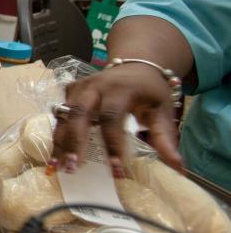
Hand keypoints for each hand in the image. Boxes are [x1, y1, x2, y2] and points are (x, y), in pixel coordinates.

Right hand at [56, 64, 181, 176]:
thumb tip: (178, 168)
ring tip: (57, 166)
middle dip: (74, 140)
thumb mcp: (162, 110)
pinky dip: (57, 134)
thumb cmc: (150, 90)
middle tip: (73, 167)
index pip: (111, 116)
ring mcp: (80, 87)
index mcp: (120, 89)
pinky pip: (60, 113)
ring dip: (60, 141)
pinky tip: (54, 155)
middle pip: (78, 112)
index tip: (115, 169)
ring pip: (64, 114)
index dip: (112, 143)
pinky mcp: (70, 91)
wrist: (136, 64)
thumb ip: (165, 137)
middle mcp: (95, 86)